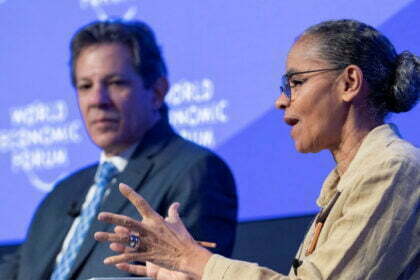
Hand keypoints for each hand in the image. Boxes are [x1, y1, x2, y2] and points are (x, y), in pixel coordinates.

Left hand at [94, 183, 211, 277]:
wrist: (188, 256)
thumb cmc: (183, 239)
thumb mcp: (178, 223)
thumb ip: (174, 213)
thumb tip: (176, 204)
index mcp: (155, 220)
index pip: (141, 203)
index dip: (131, 193)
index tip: (121, 186)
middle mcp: (149, 230)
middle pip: (127, 222)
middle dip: (113, 218)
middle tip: (100, 215)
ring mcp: (146, 243)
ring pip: (124, 240)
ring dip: (109, 238)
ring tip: (97, 236)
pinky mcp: (146, 256)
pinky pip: (129, 257)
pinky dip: (118, 258)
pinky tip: (107, 260)